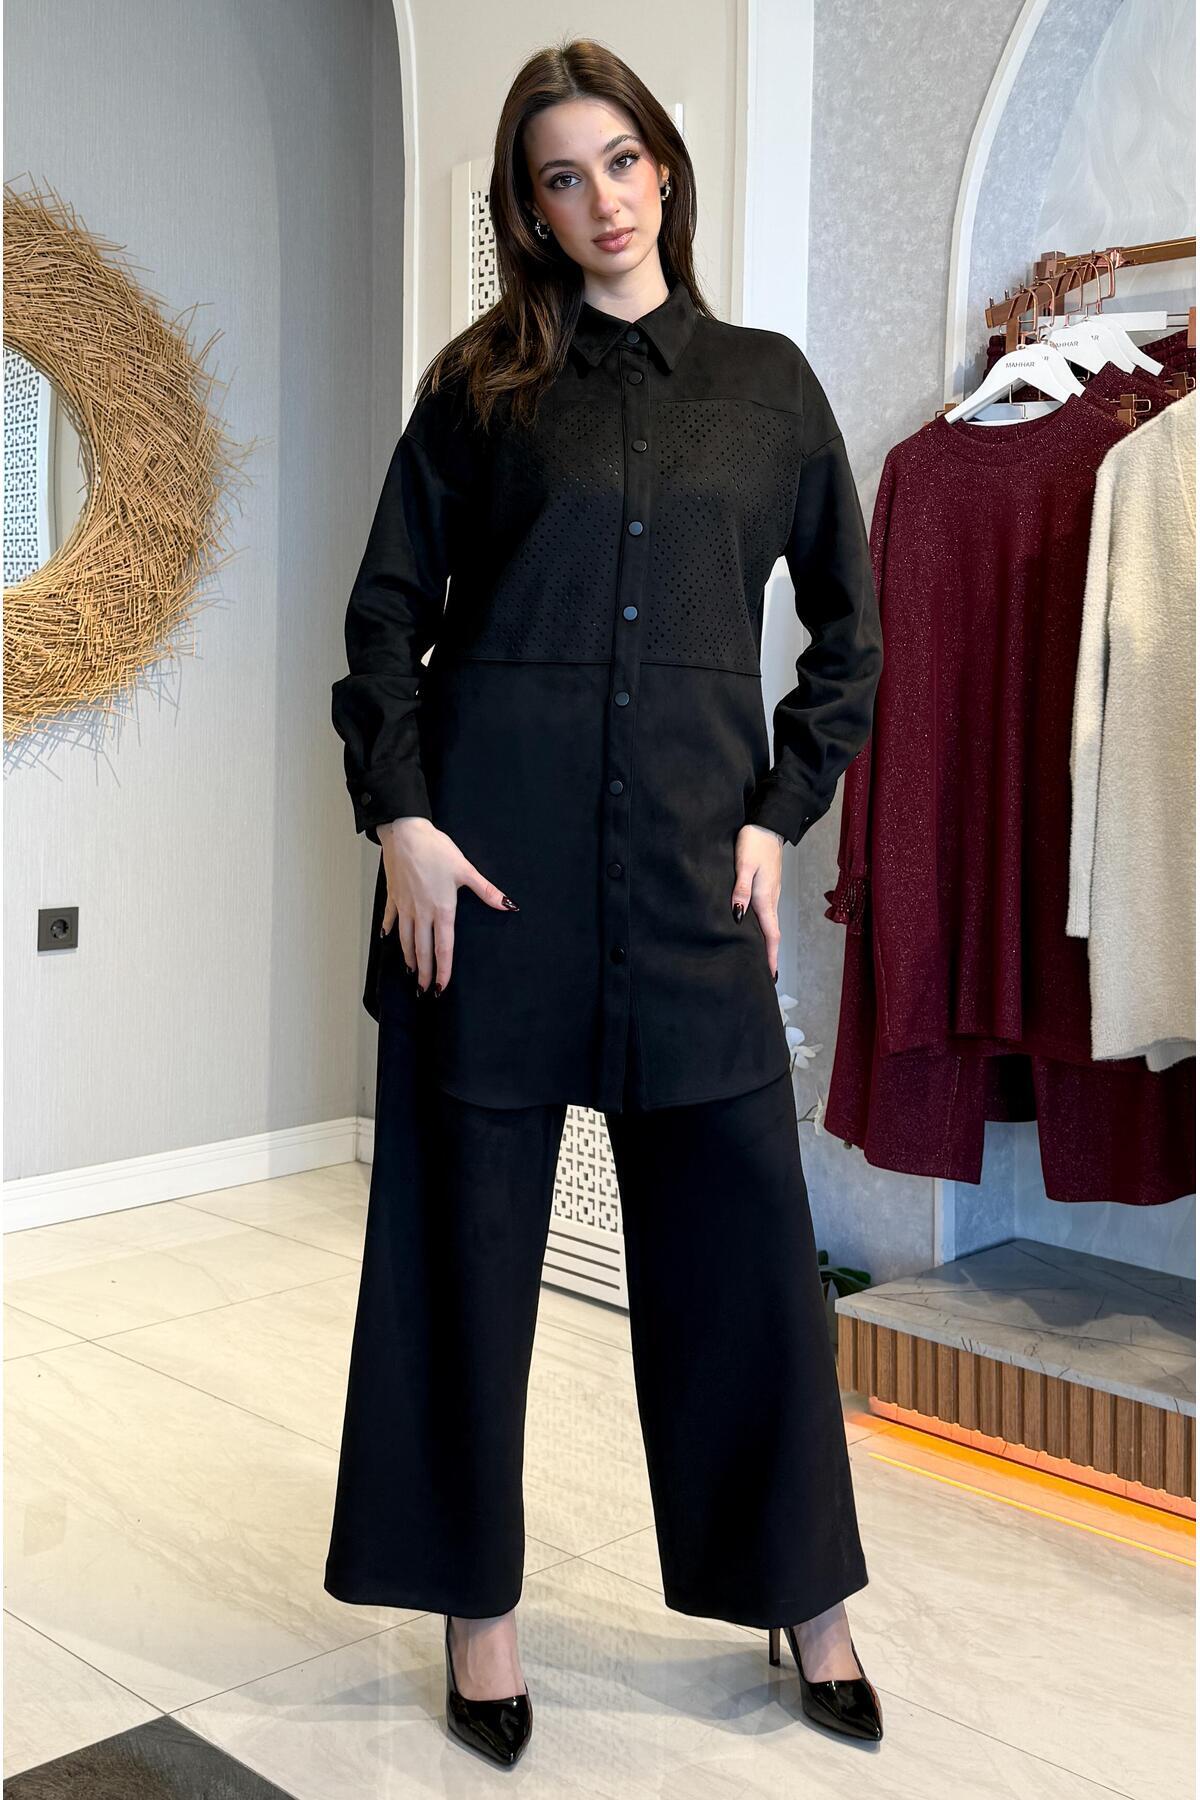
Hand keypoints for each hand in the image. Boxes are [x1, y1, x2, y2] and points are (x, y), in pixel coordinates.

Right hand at [378, 817, 518, 993]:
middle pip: (423, 950)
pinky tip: (388, 940)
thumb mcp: (465, 870)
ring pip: (406, 939)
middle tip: (424, 990)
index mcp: (442, 909)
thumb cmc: (436, 849)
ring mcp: (405, 906)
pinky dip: (390, 931)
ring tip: (410, 972)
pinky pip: (391, 919)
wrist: (405, 833)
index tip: (441, 986)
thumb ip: (486, 891)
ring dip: (408, 957)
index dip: (443, 970)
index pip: (444, 947)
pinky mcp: (393, 896)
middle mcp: (421, 913)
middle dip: (424, 972)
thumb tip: (507, 904)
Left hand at [732, 822, 784, 979]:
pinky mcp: (767, 887)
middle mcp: (770, 899)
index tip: (771, 975)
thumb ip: (741, 890)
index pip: (770, 933)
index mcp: (764, 897)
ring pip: (769, 924)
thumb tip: (738, 916)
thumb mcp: (744, 865)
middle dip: (770, 954)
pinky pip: (766, 913)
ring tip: (761, 959)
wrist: (768, 825)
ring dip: (767, 942)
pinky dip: (764, 928)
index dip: (771, 955)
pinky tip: (755, 930)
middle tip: (766, 974)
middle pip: (771, 933)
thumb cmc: (754, 843)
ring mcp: (770, 893)